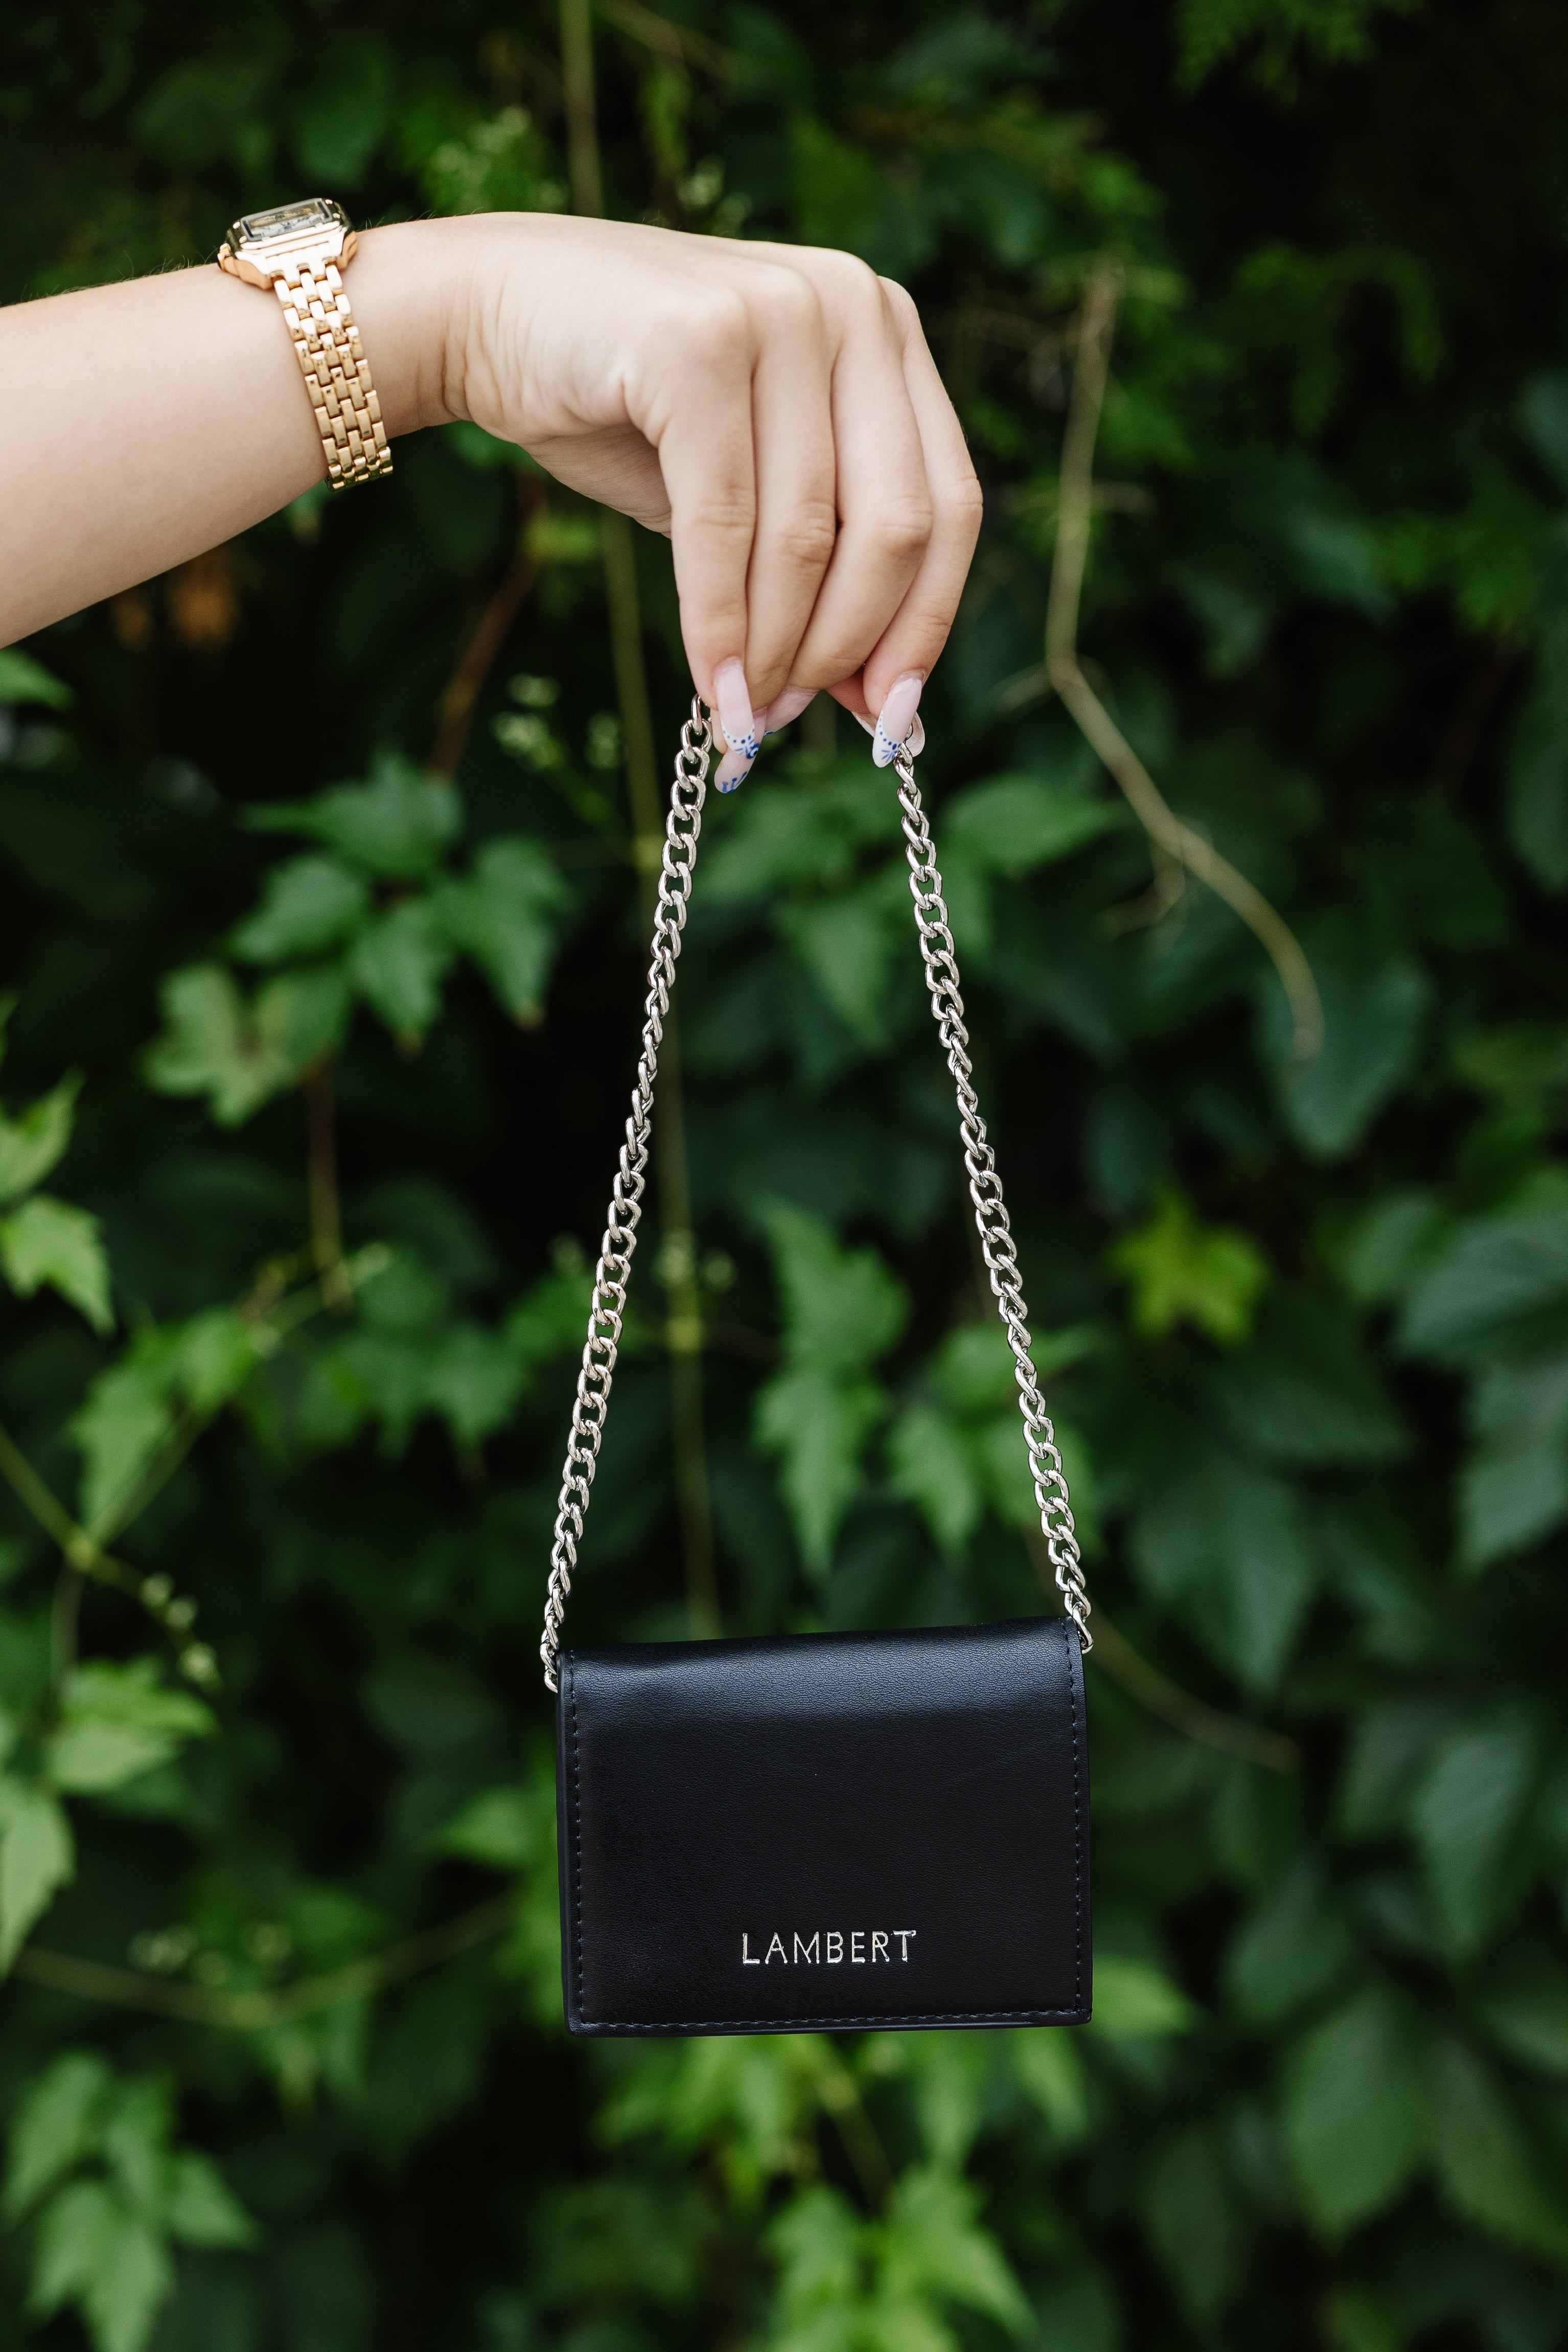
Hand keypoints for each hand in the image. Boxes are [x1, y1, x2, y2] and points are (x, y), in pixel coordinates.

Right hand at [445, 214, 981, 785]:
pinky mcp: (696, 339)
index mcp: (887, 332)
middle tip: (787, 718)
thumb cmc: (630, 412)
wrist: (494, 314)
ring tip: (741, 714)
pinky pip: (724, 522)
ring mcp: (778, 310)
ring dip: (772, 649)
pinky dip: (716, 622)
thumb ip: (824, 572)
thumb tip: (878, 707)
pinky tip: (709, 682)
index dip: (925, 626)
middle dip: (844, 648)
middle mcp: (851, 304)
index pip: (951, 505)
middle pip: (897, 527)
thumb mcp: (751, 494)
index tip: (886, 721)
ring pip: (807, 536)